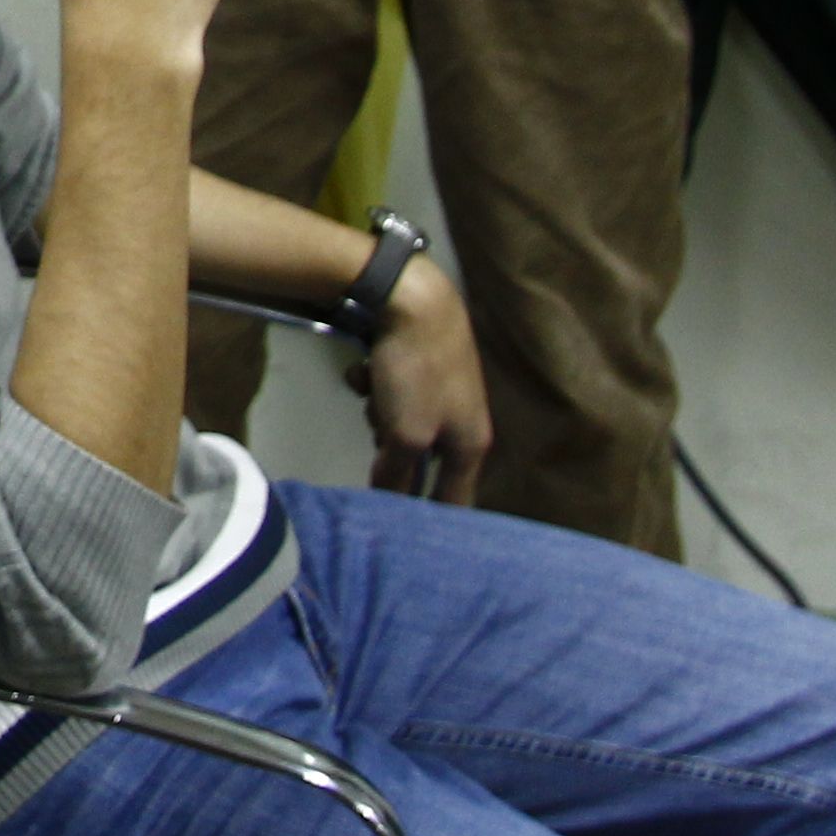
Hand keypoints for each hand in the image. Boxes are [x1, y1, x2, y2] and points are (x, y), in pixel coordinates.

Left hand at [350, 256, 492, 504]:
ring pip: (400, 423)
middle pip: (420, 460)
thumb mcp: (405, 433)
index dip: (431, 523)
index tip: (405, 538)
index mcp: (470, 444)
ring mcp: (441, 391)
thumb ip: (398, 474)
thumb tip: (390, 504)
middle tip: (380, 435)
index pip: (455, 502)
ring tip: (373, 391)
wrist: (412, 297)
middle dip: (392, 451)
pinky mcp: (420, 366)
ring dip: (379, 412)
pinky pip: (391, 392)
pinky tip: (364, 368)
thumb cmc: (417, 372)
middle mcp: (462, 420)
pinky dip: (374, 384)